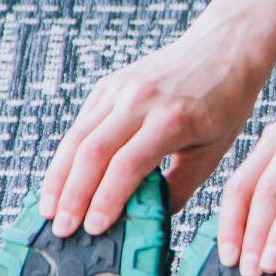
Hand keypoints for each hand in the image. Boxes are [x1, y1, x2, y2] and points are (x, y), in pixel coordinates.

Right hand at [39, 20, 273, 234]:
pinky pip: (81, 124)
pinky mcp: (109, 85)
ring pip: (77, 137)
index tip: (94, 228)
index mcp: (173, 119)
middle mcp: (141, 100)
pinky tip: (60, 181)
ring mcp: (120, 88)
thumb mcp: (214, 150)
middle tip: (61, 229)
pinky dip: (66, 155)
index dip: (107, 199)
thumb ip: (180, 186)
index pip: (128, 164)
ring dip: (59, 177)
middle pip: (92, 152)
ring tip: (48, 210)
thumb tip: (148, 221)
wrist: (225, 47)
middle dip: (72, 195)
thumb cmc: (226, 102)